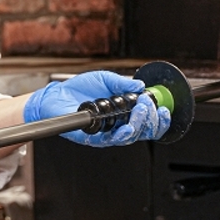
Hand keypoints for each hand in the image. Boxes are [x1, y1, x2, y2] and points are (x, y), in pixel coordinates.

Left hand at [23, 70, 170, 146]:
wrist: (55, 96)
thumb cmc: (78, 89)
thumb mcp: (104, 79)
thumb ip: (122, 83)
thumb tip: (141, 86)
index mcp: (123, 113)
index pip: (147, 122)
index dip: (159, 119)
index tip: (164, 109)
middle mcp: (117, 126)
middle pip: (144, 131)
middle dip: (151, 119)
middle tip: (148, 106)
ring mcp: (107, 133)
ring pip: (131, 136)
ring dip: (140, 124)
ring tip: (140, 111)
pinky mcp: (95, 138)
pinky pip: (113, 140)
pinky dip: (123, 133)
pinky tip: (127, 126)